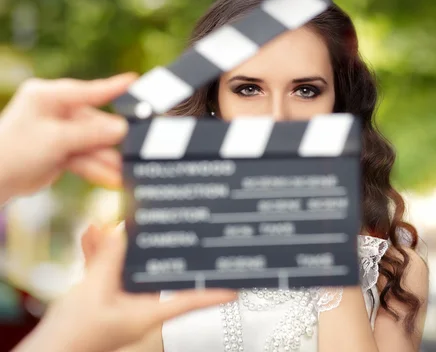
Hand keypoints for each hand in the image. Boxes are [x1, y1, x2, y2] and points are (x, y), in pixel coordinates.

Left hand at [0, 73, 135, 202]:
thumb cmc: (12, 152)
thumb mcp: (56, 139)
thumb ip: (91, 134)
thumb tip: (122, 128)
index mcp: (48, 96)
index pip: (88, 90)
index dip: (114, 87)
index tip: (135, 81)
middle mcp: (55, 110)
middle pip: (94, 124)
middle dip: (112, 142)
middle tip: (135, 151)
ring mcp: (59, 131)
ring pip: (92, 144)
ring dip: (107, 159)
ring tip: (124, 172)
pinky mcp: (61, 150)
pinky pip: (85, 156)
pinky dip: (97, 168)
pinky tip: (113, 178)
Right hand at [13, 228, 236, 351]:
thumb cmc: (70, 337)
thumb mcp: (93, 291)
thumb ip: (111, 259)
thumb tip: (125, 232)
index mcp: (147, 313)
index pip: (191, 298)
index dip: (216, 290)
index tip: (239, 283)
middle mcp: (139, 309)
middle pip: (159, 273)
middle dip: (155, 247)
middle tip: (165, 223)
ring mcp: (120, 304)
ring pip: (129, 268)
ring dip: (119, 246)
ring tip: (112, 224)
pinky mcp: (100, 300)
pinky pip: (107, 271)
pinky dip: (100, 254)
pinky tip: (90, 235)